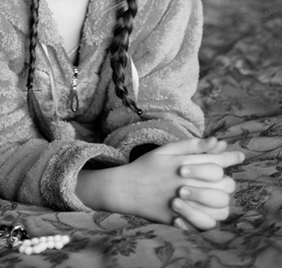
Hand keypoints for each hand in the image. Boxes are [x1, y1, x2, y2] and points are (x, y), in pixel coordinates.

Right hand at [75, 137, 243, 228]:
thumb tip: (218, 141)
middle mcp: (184, 183)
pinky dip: (212, 218)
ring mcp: (182, 202)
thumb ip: (193, 146)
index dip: (230, 157)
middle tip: (222, 180)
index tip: (239, 155)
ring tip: (216, 196)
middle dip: (227, 181)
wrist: (126, 189)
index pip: (215, 161)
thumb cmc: (147, 166)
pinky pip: (206, 223)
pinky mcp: (179, 218)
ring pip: (219, 206)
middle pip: (222, 184)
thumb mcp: (167, 150)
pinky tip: (207, 211)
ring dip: (222, 201)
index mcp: (182, 164)